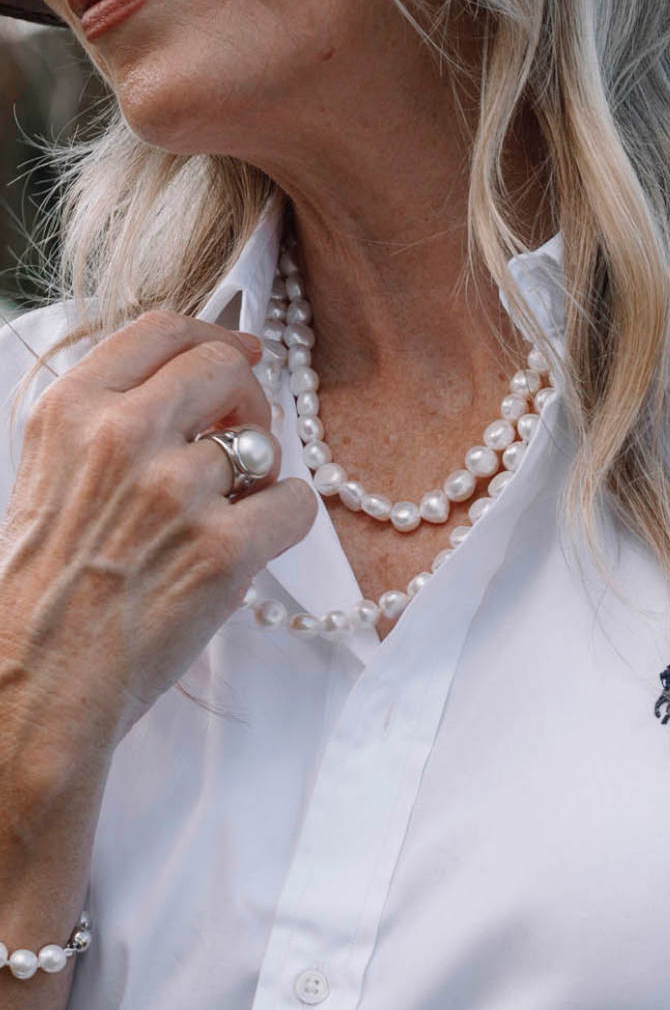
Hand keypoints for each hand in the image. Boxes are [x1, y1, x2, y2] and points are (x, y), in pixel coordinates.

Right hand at [0, 310, 317, 745]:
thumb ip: (109, 420)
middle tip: (243, 435)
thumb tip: (193, 383)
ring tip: (227, 513)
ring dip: (260, 474)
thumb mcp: (48, 472)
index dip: (216, 335)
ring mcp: (177, 491)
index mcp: (71, 409)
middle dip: (248, 397)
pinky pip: (295, 503)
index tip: (241, 351)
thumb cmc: (42, 585)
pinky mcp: (224, 549)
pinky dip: (284, 522)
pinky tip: (249, 545)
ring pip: (266, 442)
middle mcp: (123, 435)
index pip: (163, 329)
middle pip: (225, 368)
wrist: (34, 679)